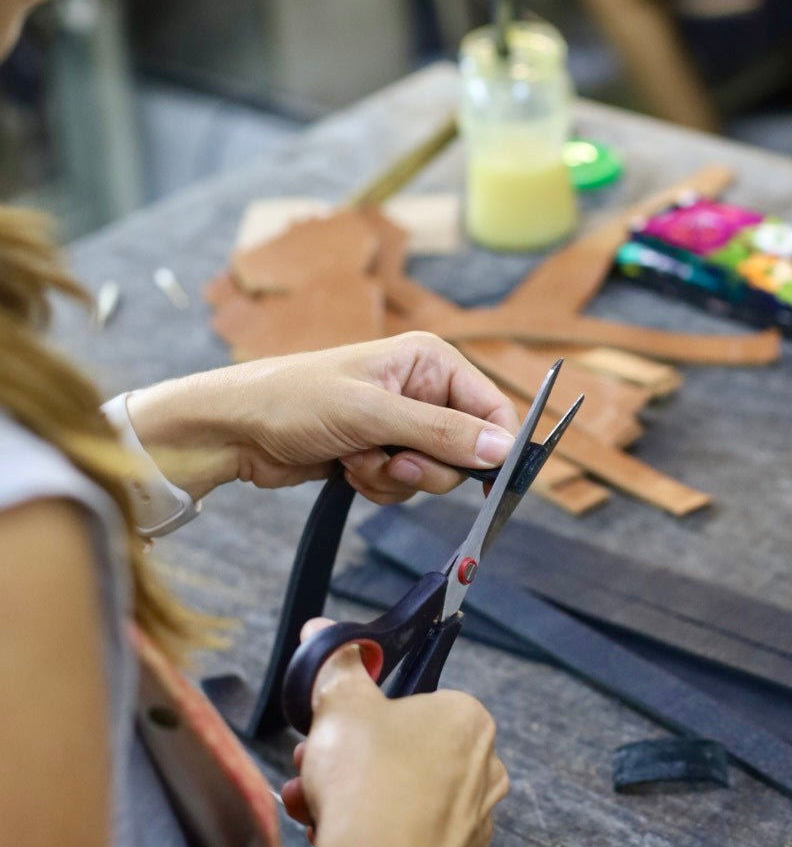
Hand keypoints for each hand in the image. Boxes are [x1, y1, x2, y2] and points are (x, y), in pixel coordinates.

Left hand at [125, 333, 517, 504]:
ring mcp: (401, 423)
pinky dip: (377, 484)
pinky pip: (404, 484)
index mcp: (430, 361)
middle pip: (466, 449)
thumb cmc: (293, 400)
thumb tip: (503, 449)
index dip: (492, 448)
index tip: (484, 482)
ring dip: (394, 477)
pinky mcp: (381, 451)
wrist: (234, 429)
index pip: (492, 409)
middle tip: (391, 459)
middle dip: (425, 464)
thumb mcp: (372, 414)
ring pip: (433, 473)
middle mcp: (423, 389)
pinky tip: (345, 465)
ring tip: (355, 456)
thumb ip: (441, 431)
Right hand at [280, 618, 508, 846]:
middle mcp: (482, 766)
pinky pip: (401, 834)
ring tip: (309, 798)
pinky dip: (365, 830)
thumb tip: (322, 632)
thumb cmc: (367, 784)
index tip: (334, 723)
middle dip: (349, 756)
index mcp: (468, 717)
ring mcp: (470, 818)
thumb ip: (335, 664)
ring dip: (347, 793)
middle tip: (314, 760)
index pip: (414, 702)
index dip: (365, 713)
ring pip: (398, 793)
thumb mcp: (341, 704)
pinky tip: (326, 831)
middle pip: (402, 749)